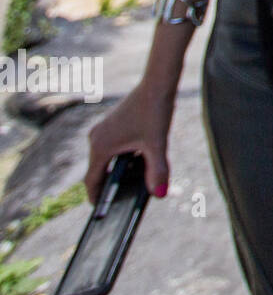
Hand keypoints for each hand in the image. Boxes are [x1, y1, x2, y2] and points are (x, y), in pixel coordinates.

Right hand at [84, 81, 175, 202]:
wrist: (157, 84)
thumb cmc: (155, 112)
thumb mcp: (157, 145)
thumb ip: (157, 171)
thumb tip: (159, 194)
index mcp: (100, 146)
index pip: (92, 180)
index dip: (96, 197)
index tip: (101, 211)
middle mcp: (96, 139)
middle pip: (99, 171)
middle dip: (111, 185)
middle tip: (122, 202)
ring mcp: (102, 131)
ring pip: (107, 159)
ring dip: (118, 171)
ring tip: (133, 184)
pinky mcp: (111, 125)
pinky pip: (112, 149)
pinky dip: (122, 158)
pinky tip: (138, 164)